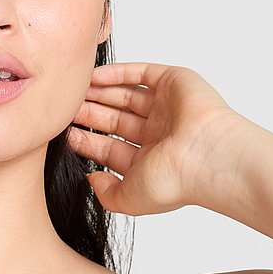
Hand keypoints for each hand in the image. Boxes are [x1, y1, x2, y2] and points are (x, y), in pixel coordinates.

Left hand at [65, 62, 239, 214]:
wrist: (205, 157)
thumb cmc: (173, 182)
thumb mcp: (129, 199)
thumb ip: (107, 193)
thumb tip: (92, 180)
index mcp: (150, 160)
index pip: (111, 148)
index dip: (88, 141)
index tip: (67, 135)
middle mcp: (159, 133)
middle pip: (115, 120)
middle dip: (91, 115)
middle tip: (67, 110)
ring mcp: (167, 107)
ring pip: (126, 96)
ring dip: (100, 93)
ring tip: (75, 92)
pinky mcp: (174, 82)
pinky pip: (141, 74)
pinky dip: (118, 74)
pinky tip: (94, 77)